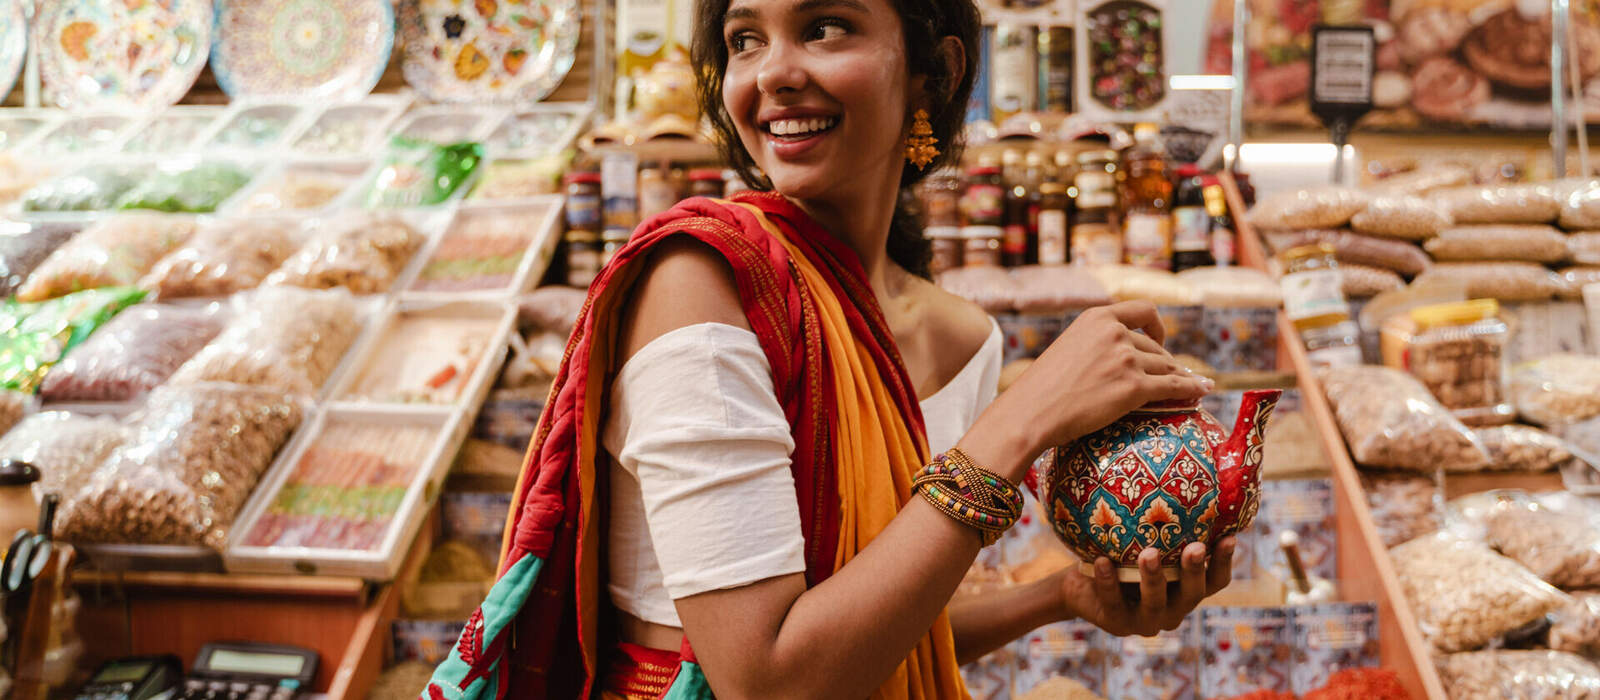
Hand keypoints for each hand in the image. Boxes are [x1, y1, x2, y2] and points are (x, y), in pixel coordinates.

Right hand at [995, 301, 1213, 454]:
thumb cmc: (1042, 388)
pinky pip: (1173, 387)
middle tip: (1172, 378)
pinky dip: (1192, 389)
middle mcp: (1115, 333)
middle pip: (1156, 348)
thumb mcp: (1068, 348)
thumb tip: (1124, 355)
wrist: (1030, 412)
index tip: (1159, 342)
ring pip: (1165, 368)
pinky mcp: (1134, 387)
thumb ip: (1096, 344)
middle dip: (1166, 364)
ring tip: (1193, 387)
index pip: (1144, 310)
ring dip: (1179, 378)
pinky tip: (1203, 391)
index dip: (1158, 327)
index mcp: (1097, 318)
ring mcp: (1126, 359)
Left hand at [1057, 539, 1236, 637]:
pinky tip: (1102, 561)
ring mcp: (1146, 621)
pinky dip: (1108, 582)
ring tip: (1149, 554)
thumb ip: (1163, 524)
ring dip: (1154, 578)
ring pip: (1155, 603)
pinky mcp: (1117, 623)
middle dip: (1194, 571)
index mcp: (1185, 589)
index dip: (1224, 562)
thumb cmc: (1121, 555)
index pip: (1215, 581)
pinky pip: (1113, 602)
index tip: (1229, 537)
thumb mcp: (1143, 539)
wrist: (1082, 585)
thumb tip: (1180, 471)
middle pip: (1192, 594)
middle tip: (1195, 548)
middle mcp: (1172, 609)